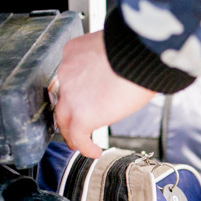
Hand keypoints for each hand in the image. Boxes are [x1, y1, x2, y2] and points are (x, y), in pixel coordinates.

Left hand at [52, 31, 156, 158]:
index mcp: (74, 53)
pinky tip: (95, 151)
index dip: (78, 90)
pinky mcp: (82, 115)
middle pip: (62, 98)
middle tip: (80, 121)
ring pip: (64, 119)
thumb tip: (121, 76)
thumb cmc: (136, 49)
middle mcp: (67, 73)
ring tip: (82, 142)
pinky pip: (77, 136)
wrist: (138, 54)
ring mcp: (71, 95)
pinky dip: (84, 146)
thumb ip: (109, 63)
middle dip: (70, 112)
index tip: (89, 97)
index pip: (70, 76)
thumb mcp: (115, 49)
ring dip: (72, 132)